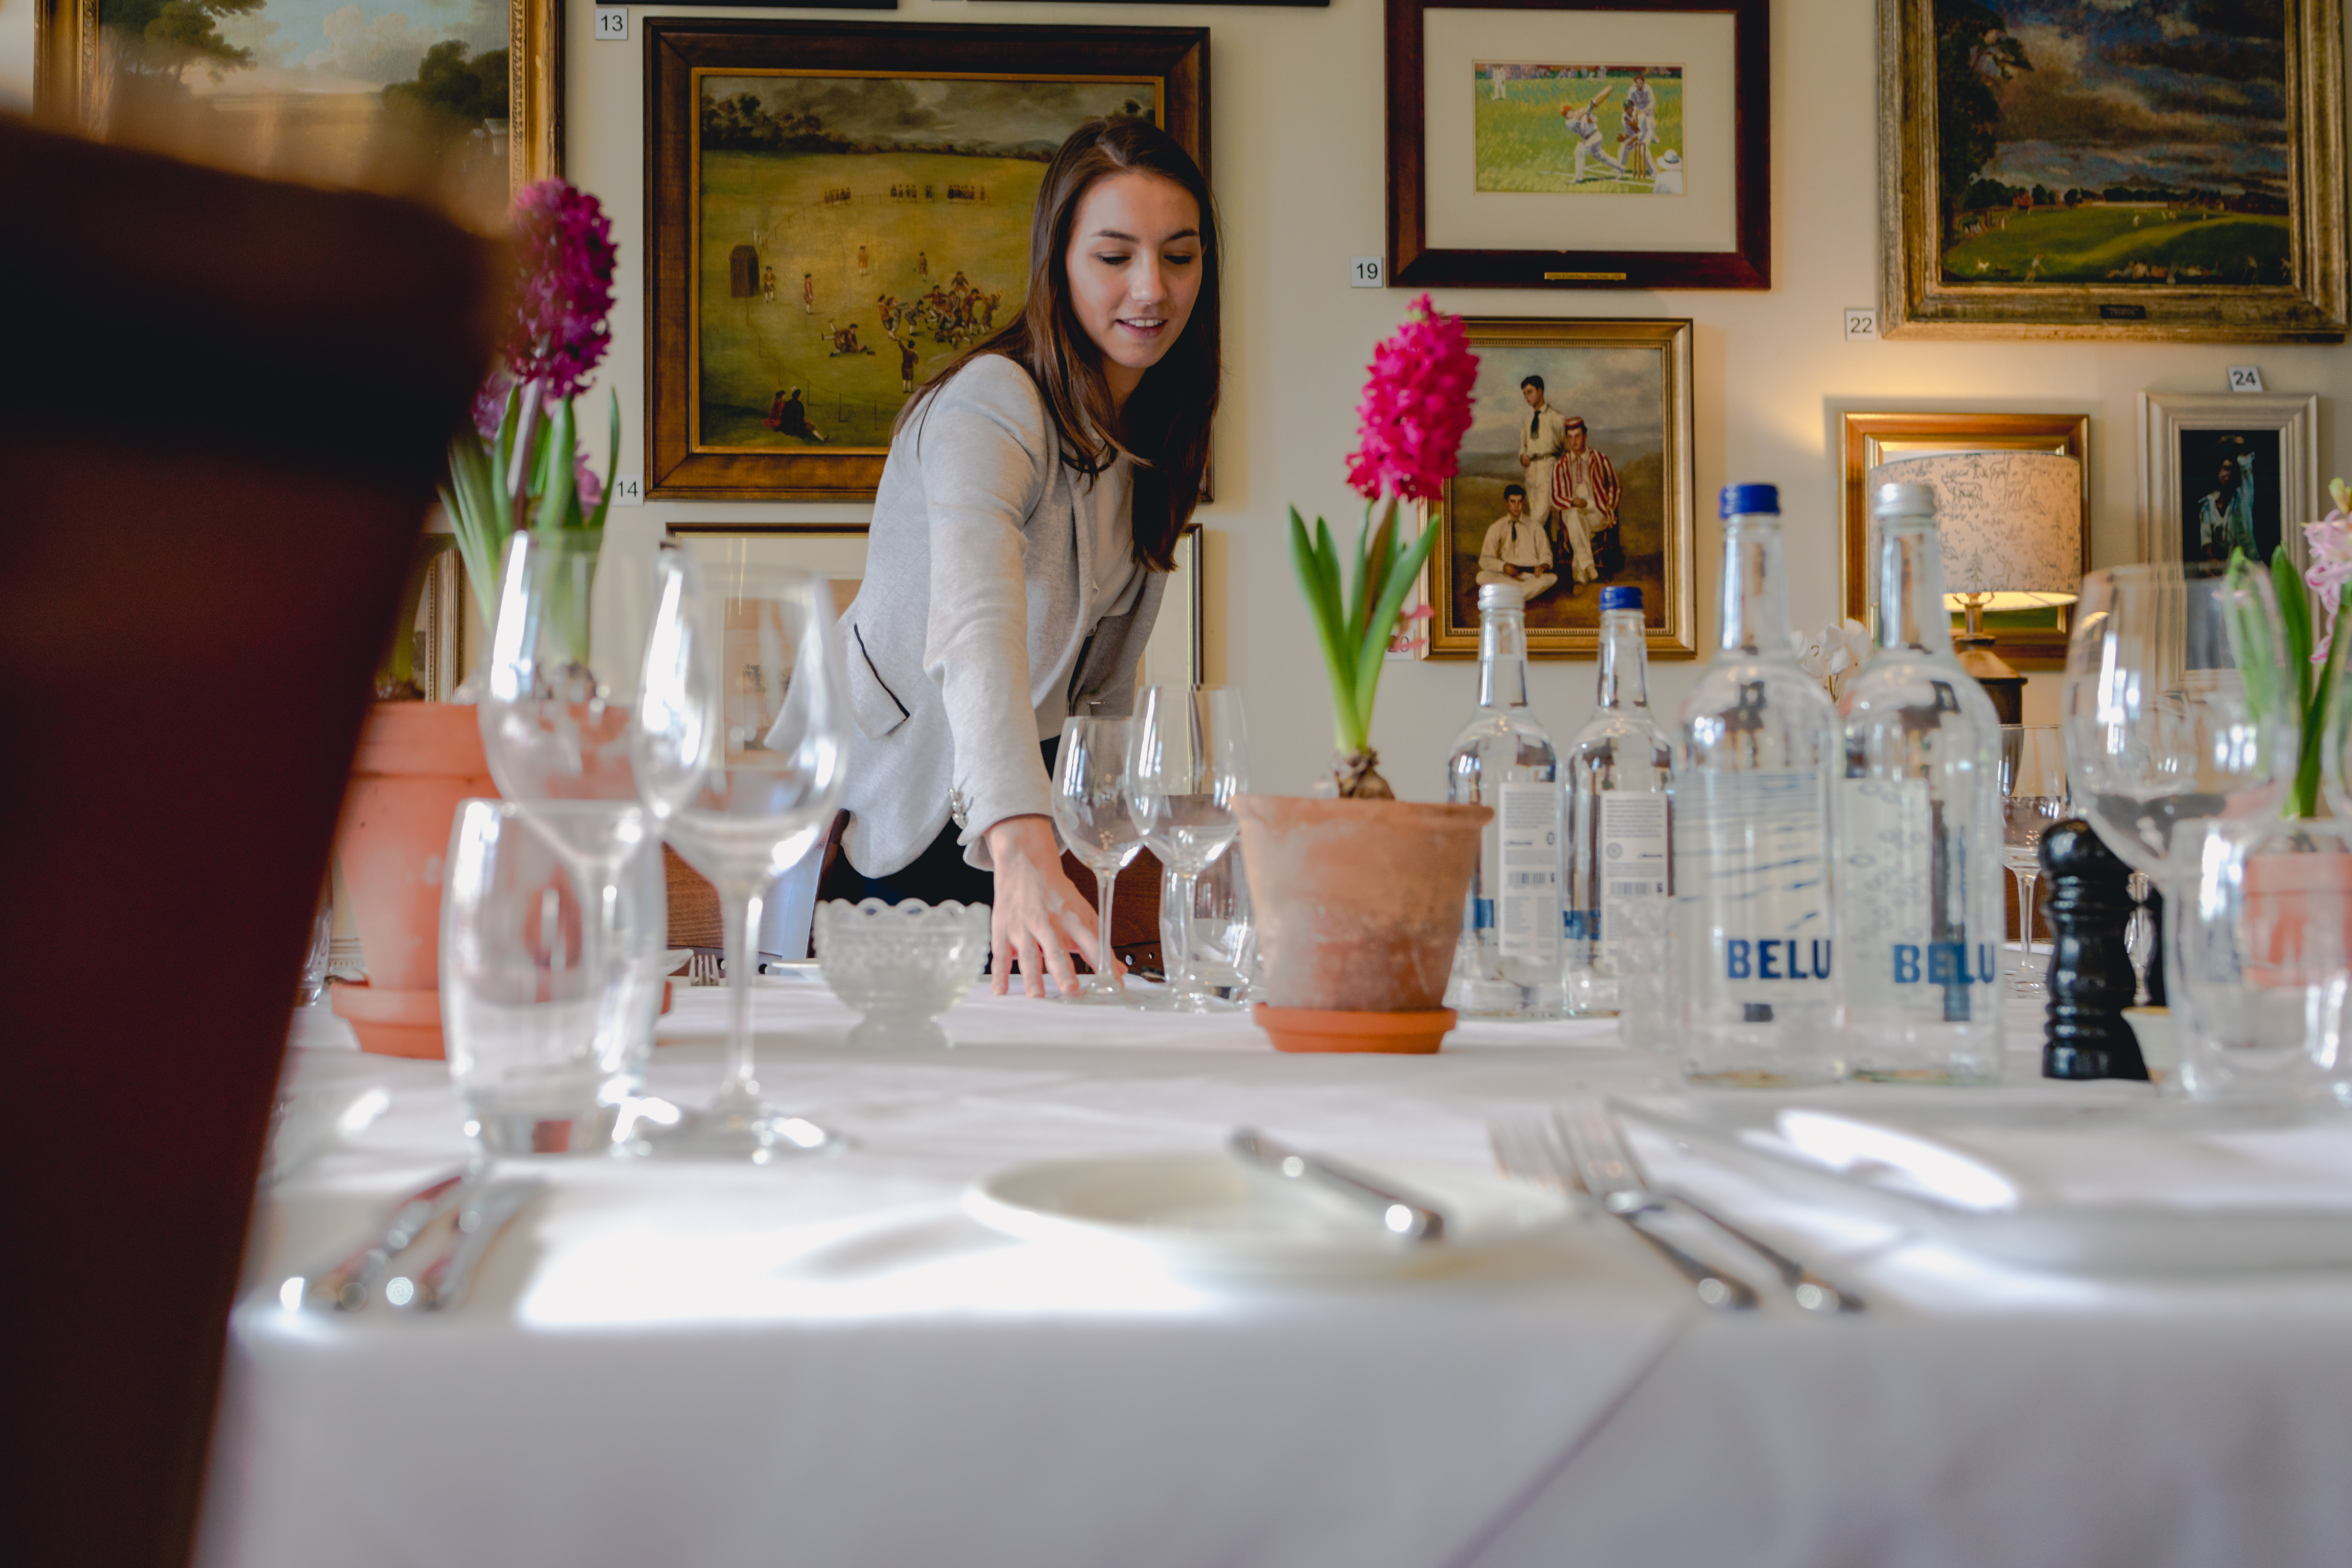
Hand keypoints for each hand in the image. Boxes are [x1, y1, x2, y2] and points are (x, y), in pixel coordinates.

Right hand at [984, 815, 1107, 997]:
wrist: (1025, 863)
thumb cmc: (1057, 893)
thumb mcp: (1084, 913)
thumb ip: (1099, 944)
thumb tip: (1120, 972)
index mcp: (1072, 918)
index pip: (1092, 943)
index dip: (1103, 962)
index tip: (1112, 982)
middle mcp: (1048, 922)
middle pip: (1057, 950)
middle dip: (1064, 971)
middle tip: (1070, 991)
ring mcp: (1024, 926)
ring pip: (1029, 954)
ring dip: (1032, 976)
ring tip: (1036, 996)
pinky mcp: (1004, 929)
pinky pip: (1001, 954)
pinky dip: (999, 973)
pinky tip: (1001, 991)